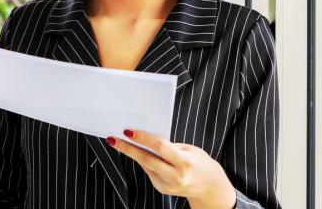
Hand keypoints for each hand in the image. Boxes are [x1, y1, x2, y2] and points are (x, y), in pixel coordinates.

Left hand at [107, 129, 236, 208]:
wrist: (209, 186)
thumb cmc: (198, 162)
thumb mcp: (188, 149)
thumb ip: (168, 146)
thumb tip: (144, 139)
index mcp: (185, 162)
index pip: (160, 147)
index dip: (143, 138)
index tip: (128, 131)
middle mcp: (176, 175)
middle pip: (146, 159)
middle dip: (127, 148)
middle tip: (112, 139)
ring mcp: (168, 185)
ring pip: (145, 165)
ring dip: (132, 153)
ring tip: (119, 142)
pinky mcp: (162, 189)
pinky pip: (149, 171)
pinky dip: (143, 161)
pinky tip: (138, 153)